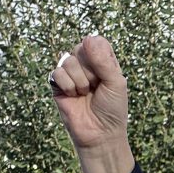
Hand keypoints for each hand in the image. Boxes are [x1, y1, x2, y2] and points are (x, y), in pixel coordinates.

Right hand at [49, 35, 134, 172]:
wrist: (100, 134)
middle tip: (97, 87)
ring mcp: (71, 74)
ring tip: (86, 94)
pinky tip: (75, 96)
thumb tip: (88, 38)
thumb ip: (104, 61)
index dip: (98, 53)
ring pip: (68, 61)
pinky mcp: (57, 85)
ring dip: (80, 81)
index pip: (96, 41)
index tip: (105, 71)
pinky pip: (57, 73)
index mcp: (103, 62)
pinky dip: (68, 86)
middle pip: (80, 48)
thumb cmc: (112, 110)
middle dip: (91, 70)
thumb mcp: (116, 83)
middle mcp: (86, 65)